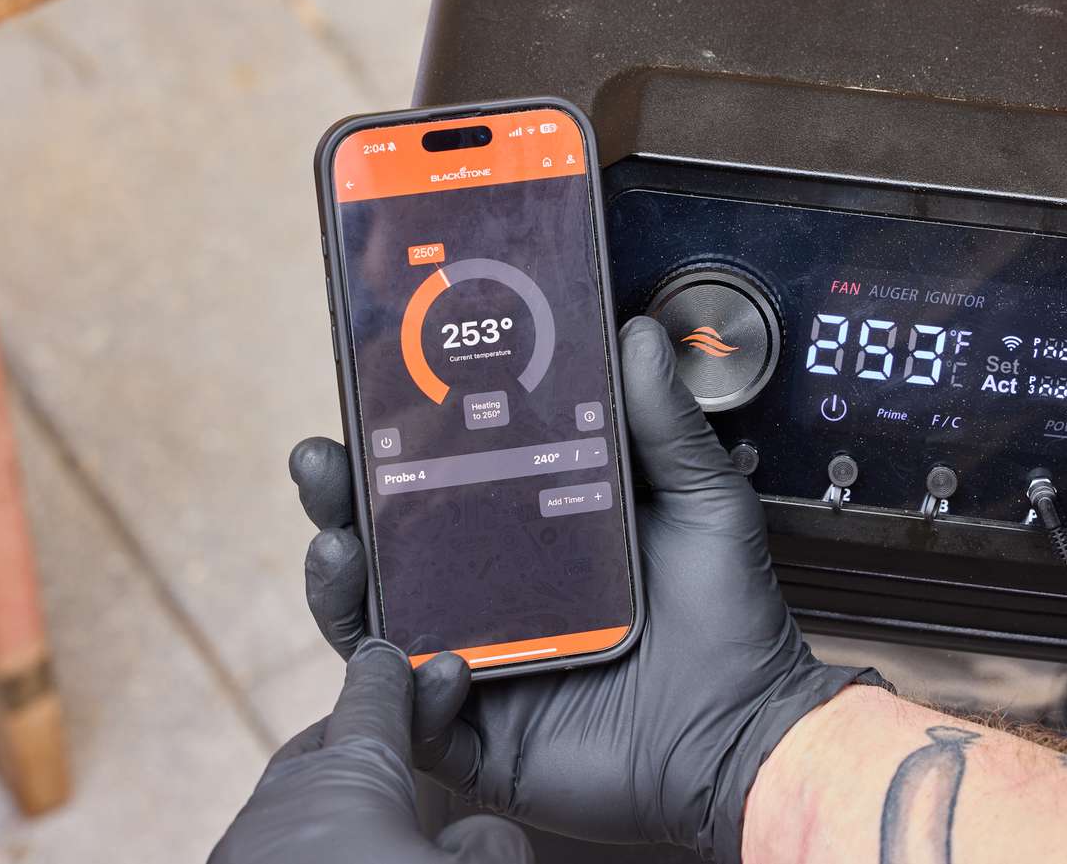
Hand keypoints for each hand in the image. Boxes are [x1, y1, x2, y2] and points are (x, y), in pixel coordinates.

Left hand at [209, 638, 532, 863]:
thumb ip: (491, 842)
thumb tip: (478, 836)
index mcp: (344, 776)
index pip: (372, 701)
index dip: (397, 677)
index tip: (405, 658)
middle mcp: (281, 805)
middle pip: (321, 749)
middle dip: (358, 740)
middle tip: (401, 748)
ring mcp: (242, 855)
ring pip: (291, 810)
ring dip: (329, 810)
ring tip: (374, 832)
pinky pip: (273, 854)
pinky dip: (308, 853)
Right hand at [290, 316, 885, 861]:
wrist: (744, 733)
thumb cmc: (727, 617)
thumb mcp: (702, 502)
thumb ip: (665, 423)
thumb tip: (635, 333)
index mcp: (528, 532)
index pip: (442, 476)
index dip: (395, 438)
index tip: (369, 388)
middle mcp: (488, 591)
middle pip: (388, 541)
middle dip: (340, 498)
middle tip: (322, 458)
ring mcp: (475, 659)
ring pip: (377, 621)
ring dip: (340, 581)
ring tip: (338, 541)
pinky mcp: (475, 733)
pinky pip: (412, 711)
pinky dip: (399, 683)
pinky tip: (418, 650)